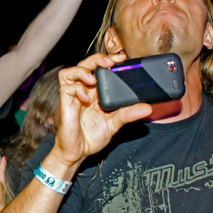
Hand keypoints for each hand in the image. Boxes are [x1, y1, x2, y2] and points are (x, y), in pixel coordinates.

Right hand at [51, 54, 151, 168]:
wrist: (76, 153)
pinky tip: (87, 99)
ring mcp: (73, 96)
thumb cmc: (91, 137)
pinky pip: (67, 87)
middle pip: (85, 64)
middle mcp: (84, 91)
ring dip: (83, 70)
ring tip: (94, 79)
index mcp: (95, 92)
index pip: (100, 69)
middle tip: (111, 62)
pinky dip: (78, 89)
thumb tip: (148, 108)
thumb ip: (128, 114)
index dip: (109, 60)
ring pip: (71, 71)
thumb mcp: (114, 124)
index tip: (123, 58)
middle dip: (98, 59)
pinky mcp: (64, 103)